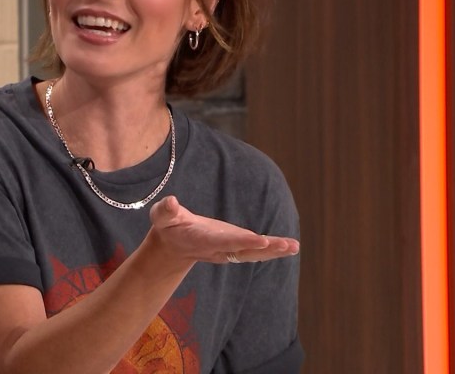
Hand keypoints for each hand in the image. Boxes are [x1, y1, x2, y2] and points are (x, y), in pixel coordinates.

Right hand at [148, 196, 299, 264]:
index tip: (260, 240)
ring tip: (294, 246)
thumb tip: (171, 201)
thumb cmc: (167, 227)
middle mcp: (218, 248)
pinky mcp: (235, 246)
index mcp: (202, 240)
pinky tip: (290, 246)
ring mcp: (228, 250)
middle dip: (266, 249)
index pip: (224, 241)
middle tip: (286, 246)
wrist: (173, 248)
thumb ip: (165, 210)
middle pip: (245, 251)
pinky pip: (255, 250)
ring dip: (274, 250)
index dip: (242, 241)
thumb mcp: (161, 217)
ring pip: (253, 253)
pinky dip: (272, 248)